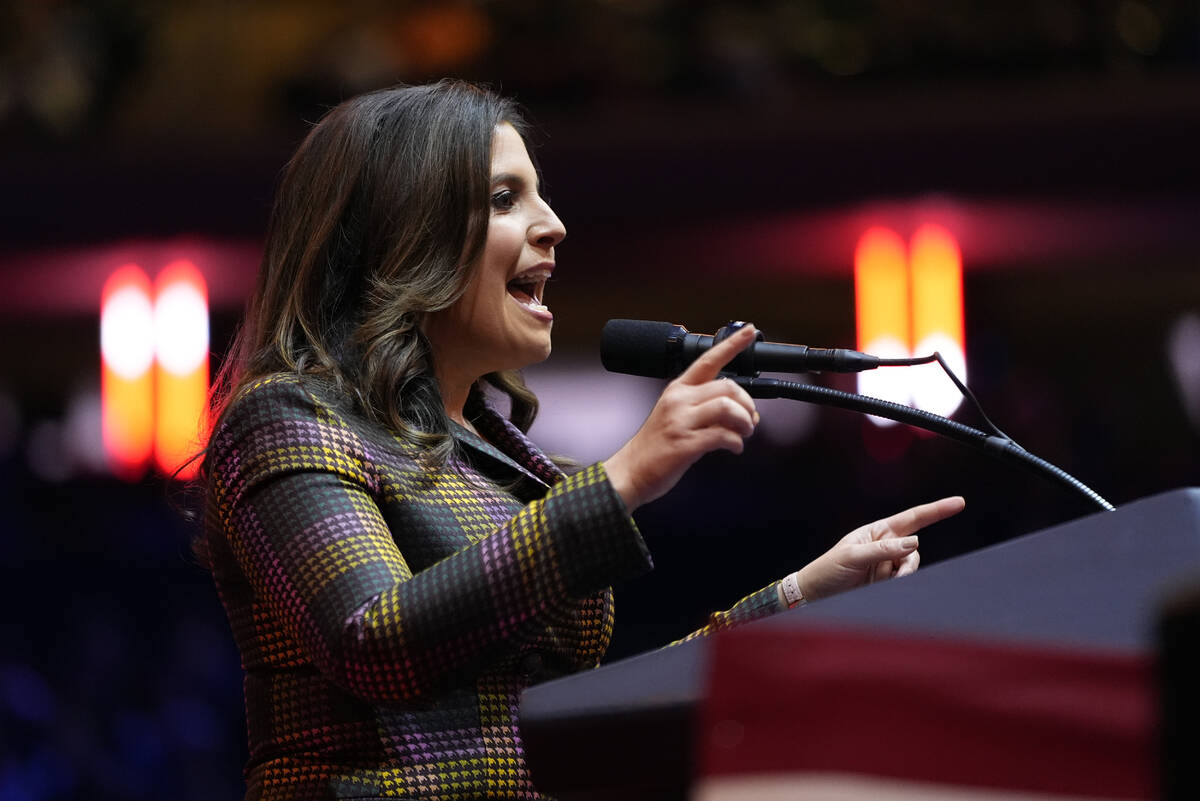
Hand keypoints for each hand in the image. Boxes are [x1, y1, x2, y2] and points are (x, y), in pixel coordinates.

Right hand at [604, 325, 759, 511]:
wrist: (631, 471)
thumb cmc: (656, 446)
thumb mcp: (674, 414)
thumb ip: (703, 407)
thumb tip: (742, 411)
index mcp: (677, 389)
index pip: (708, 360)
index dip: (732, 344)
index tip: (750, 331)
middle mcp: (678, 400)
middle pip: (727, 387)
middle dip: (747, 404)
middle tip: (750, 421)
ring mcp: (681, 421)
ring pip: (727, 408)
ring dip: (745, 422)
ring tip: (744, 433)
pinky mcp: (685, 444)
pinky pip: (723, 436)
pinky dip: (736, 442)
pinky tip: (735, 448)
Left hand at [795, 496, 964, 601]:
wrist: (816, 594)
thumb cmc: (828, 569)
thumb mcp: (852, 556)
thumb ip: (882, 550)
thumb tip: (912, 543)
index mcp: (877, 531)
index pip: (913, 518)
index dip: (937, 510)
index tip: (958, 503)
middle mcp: (886, 546)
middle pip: (915, 549)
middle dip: (909, 563)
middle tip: (896, 576)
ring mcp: (887, 564)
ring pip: (911, 567)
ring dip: (903, 576)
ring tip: (882, 584)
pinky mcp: (886, 581)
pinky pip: (904, 581)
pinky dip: (899, 585)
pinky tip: (882, 588)